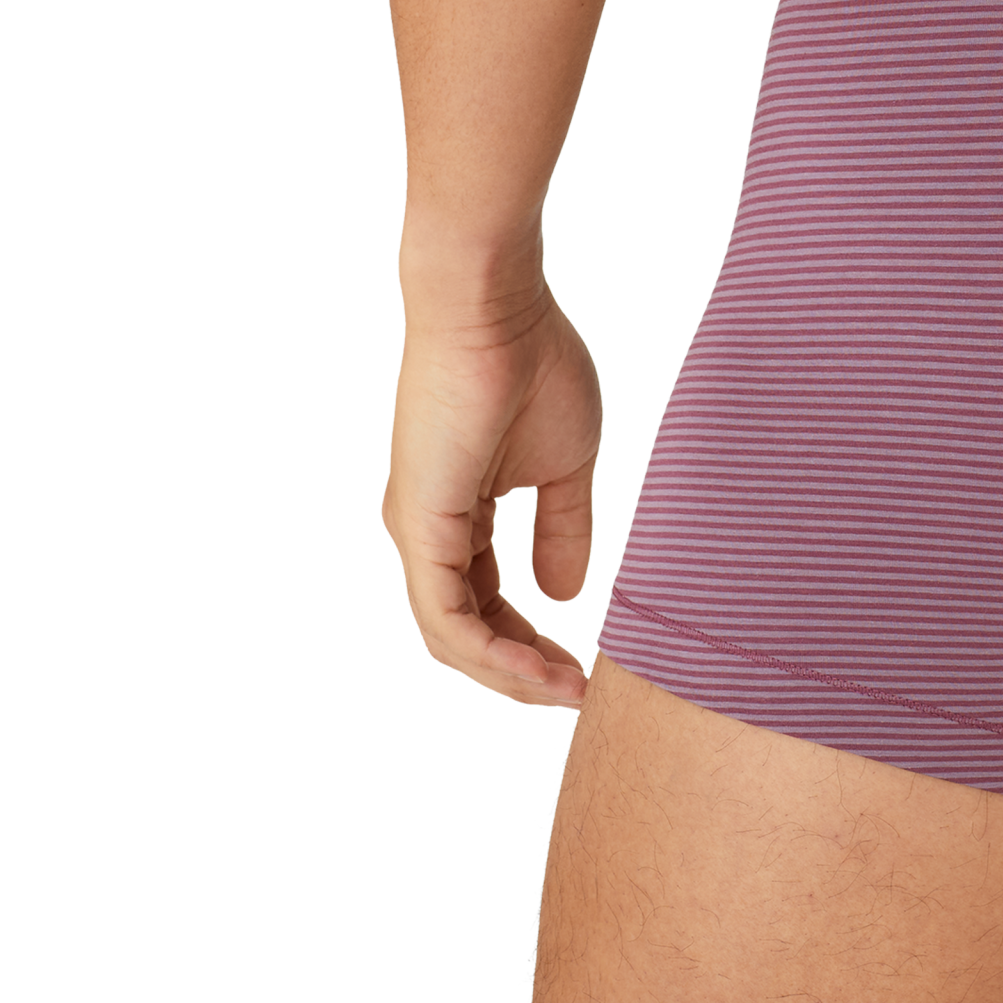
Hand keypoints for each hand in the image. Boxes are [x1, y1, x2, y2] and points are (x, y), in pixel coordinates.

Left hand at [381, 274, 601, 707]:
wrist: (494, 309)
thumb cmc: (532, 364)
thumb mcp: (566, 464)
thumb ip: (564, 528)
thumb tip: (567, 592)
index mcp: (457, 513)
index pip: (487, 602)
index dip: (534, 642)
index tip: (585, 666)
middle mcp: (427, 532)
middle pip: (466, 632)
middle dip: (523, 671)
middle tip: (577, 692)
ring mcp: (417, 533)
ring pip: (452, 638)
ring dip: (511, 675)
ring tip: (567, 691)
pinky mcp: (420, 529)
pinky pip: (448, 619)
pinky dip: (494, 654)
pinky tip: (539, 668)